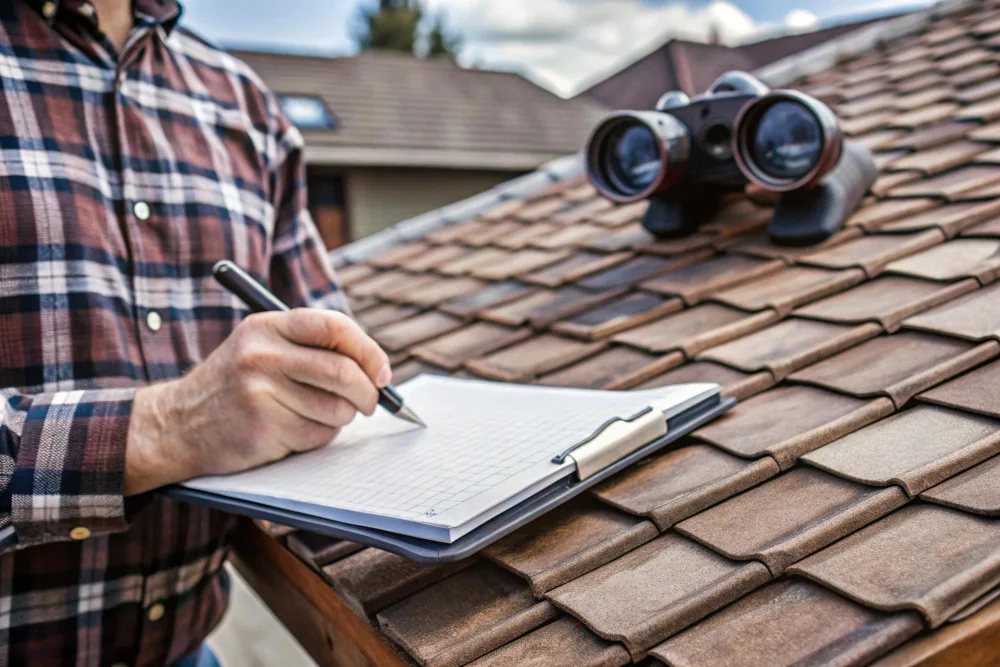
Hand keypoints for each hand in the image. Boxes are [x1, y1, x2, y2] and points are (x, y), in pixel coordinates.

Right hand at [124, 308, 390, 494]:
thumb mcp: (261, 348)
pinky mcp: (262, 427)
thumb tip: (376, 368)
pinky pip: (317, 434)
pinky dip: (319, 437)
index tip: (381, 372)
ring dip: (341, 418)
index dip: (368, 350)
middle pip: (342, 372)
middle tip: (371, 403)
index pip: (334, 326)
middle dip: (368, 393)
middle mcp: (262, 354)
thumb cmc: (235, 386)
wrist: (176, 424)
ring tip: (319, 415)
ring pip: (336, 408)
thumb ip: (310, 348)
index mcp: (267, 326)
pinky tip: (295, 431)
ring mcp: (260, 391)